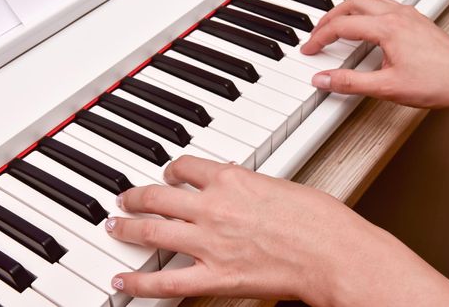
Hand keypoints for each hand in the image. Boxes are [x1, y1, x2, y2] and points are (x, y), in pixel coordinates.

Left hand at [105, 156, 448, 306]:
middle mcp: (213, 207)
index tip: (168, 174)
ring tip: (115, 226)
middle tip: (125, 198)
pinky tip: (122, 278)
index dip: (170, 169)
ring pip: (152, 231)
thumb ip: (248, 184)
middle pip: (158, 196)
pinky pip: (166, 279)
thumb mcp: (279, 184)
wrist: (332, 252)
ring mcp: (210, 242)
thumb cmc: (318, 218)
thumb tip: (236, 182)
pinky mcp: (215, 276)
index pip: (185, 166)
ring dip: (128, 228)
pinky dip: (139, 280)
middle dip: (136, 196)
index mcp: (231, 179)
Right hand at [301, 0, 448, 109]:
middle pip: (352, 4)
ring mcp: (408, 16)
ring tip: (335, 27)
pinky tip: (365, 26)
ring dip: (347, 11)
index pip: (342, 26)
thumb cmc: (438, 81)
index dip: (319, 38)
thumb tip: (323, 79)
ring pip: (368, 1)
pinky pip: (384, 6)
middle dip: (329, 18)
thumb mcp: (386, 88)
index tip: (308, 49)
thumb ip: (349, 83)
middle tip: (316, 34)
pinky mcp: (416, 21)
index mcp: (387, 28)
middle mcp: (397, 15)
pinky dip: (365, 12)